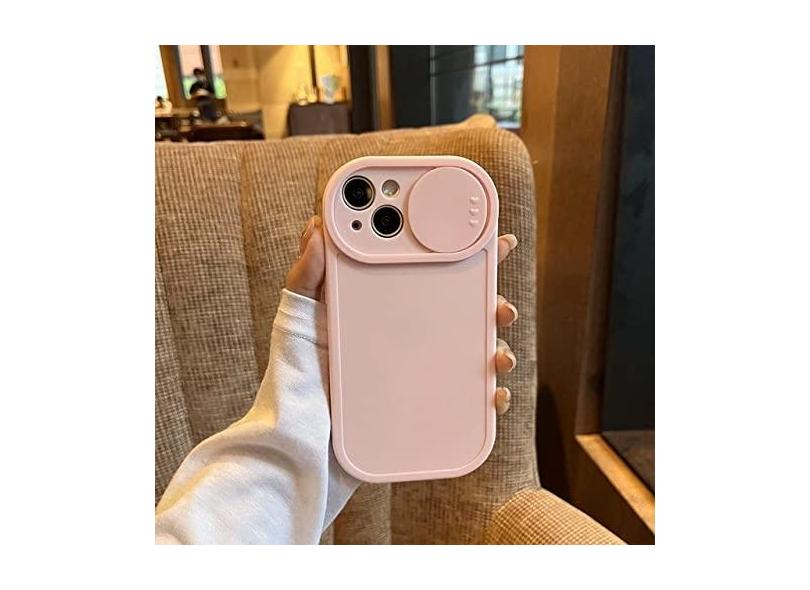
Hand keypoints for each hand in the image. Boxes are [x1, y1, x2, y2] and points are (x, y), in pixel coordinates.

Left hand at [287, 216, 518, 415]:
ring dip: (499, 349)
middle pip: (466, 312)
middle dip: (494, 304)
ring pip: (476, 354)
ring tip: (498, 354)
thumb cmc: (298, 377)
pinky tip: (493, 394)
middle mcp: (411, 340)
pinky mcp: (427, 408)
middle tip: (501, 306)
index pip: (431, 274)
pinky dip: (491, 396)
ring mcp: (422, 373)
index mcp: (388, 309)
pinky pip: (470, 401)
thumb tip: (316, 228)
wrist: (301, 440)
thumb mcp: (298, 319)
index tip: (494, 242)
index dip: (466, 256)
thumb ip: (306, 275)